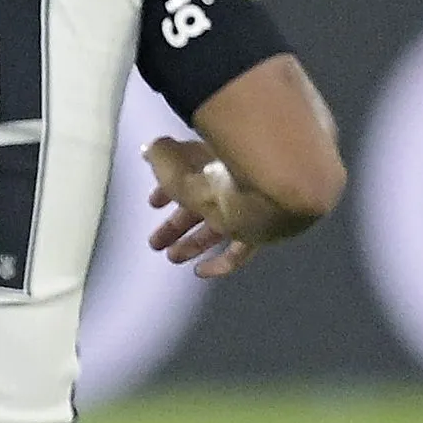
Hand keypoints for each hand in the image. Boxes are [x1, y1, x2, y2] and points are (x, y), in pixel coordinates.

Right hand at [143, 137, 257, 278]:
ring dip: (193, 243)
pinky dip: (220, 262)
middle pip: (202, 205)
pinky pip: (239, 250)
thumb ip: (160, 156)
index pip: (189, 174)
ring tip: (173, 257)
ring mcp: (249, 208)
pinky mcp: (261, 232)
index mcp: (214, 159)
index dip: (167, 189)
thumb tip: (151, 150)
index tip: (153, 204)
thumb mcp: (175, 161)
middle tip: (156, 241)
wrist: (272, 189)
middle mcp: (233, 182)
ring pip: (218, 227)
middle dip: (176, 223)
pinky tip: (201, 271)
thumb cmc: (217, 173)